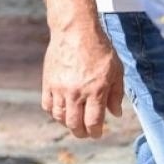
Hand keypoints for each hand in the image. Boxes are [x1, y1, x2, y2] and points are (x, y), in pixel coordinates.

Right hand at [42, 21, 124, 137]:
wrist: (75, 31)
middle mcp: (76, 92)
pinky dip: (53, 112)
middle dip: (82, 132)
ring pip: (59, 117)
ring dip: (67, 123)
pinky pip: (47, 105)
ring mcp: (59, 88)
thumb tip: (115, 114)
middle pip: (75, 124)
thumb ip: (116, 95)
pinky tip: (61, 109)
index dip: (96, 132)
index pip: (93, 122)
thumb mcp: (116, 71)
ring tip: (74, 121)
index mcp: (95, 91)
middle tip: (86, 132)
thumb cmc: (99, 49)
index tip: (98, 133)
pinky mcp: (48, 82)